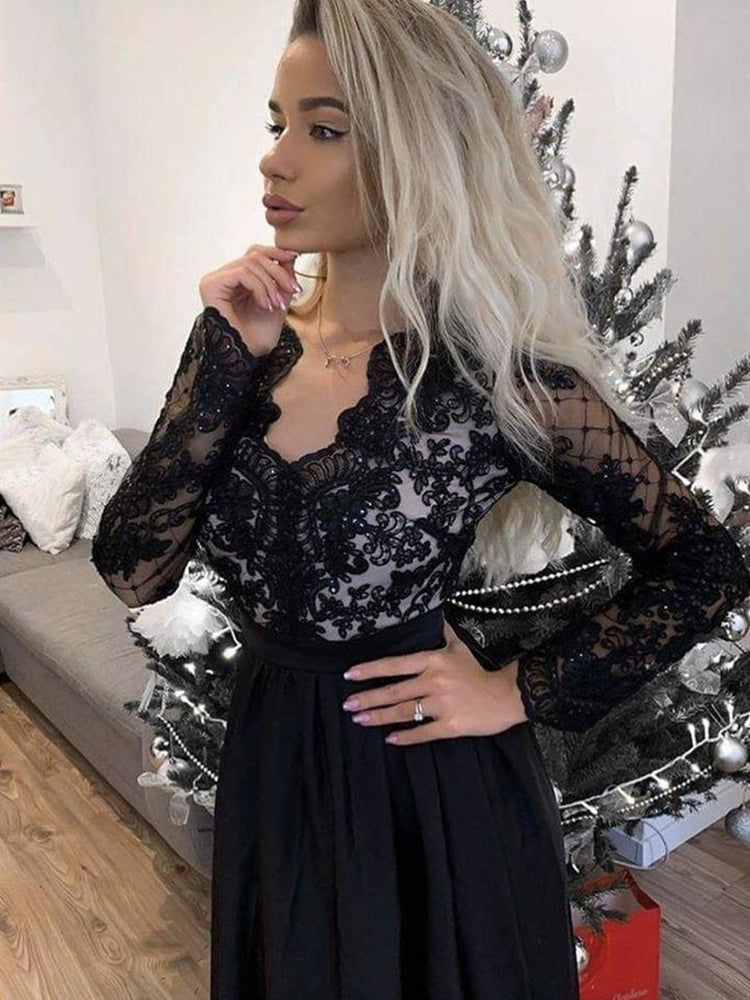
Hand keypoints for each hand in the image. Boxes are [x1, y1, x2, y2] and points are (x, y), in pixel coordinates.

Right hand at [199, 243, 301, 354]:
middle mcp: (223, 277)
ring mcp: (215, 280)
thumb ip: (282, 279)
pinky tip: (264, 305)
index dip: (276, 253)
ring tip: (276, 305)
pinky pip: (241, 273)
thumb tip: (290, 254)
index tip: (295, 258)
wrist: (247, 357)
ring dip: (270, 284)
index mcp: (237, 280)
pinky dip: (259, 287)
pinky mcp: (211, 285)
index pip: (255, 253)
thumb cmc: (259, 336)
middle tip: (293, 289)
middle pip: (254, 255)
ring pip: (250, 263)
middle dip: (279, 271)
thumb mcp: (278, 301)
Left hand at [341, 620, 528, 745]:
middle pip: (394, 691)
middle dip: (368, 698)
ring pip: (404, 712)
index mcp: (433, 661)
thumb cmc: (480, 670)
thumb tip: (435, 612)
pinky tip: (390, 739)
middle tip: (347, 704)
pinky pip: (423, 732)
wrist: (507, 695)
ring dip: (379, 717)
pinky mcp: (450, 725)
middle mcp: (434, 681)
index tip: (350, 675)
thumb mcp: (459, 646)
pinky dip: (406, 737)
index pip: (395, 664)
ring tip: (359, 720)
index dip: (371, 670)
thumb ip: (444, 632)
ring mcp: (442, 704)